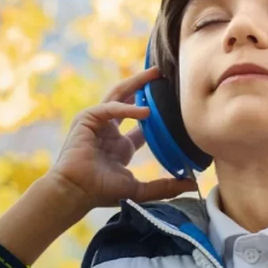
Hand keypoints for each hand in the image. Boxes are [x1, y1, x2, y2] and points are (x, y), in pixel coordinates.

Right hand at [49, 66, 197, 209]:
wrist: (75, 192)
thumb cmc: (101, 192)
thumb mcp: (140, 189)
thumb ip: (165, 186)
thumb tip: (193, 185)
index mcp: (121, 146)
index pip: (142, 125)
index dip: (158, 114)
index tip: (176, 105)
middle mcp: (110, 131)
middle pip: (129, 101)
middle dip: (145, 87)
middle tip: (164, 76)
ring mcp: (98, 123)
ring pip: (118, 95)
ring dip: (136, 83)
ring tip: (155, 74)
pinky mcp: (87, 119)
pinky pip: (109, 107)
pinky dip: (127, 107)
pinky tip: (145, 111)